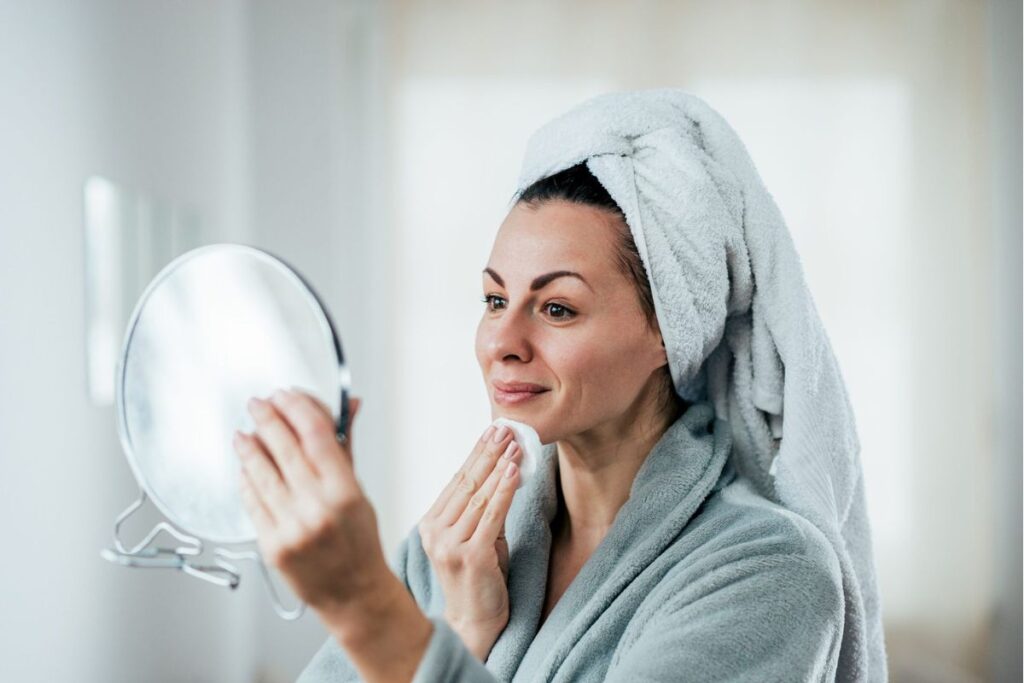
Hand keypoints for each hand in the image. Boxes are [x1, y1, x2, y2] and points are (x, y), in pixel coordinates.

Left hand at [233, 390, 388, 618]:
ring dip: (249, 447)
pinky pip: (252, 502)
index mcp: (345, 491)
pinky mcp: (271, 545)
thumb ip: (346, 447)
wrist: (353, 593)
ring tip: (244, 432)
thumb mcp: (360, 492)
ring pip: (261, 473)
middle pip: (284, 448)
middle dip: (267, 419)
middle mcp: (317, 508)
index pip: (316, 434)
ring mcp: (291, 528)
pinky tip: (244, 467)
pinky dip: (246, 480)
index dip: (297, 407)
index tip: (286, 395)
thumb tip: (349, 405)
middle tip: (257, 403)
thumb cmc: (360, 542)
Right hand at [417, 423, 521, 659]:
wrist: (475, 623)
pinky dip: (504, 490)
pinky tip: (514, 472)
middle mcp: (435, 532)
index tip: (492, 431)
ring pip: (478, 495)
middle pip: (465, 482)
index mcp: (431, 524)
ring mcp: (450, 545)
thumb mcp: (477, 537)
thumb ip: (483, 508)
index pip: (456, 480)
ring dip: (498, 465)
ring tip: (514, 444)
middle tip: (504, 428)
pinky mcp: (470, 556)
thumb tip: (502, 469)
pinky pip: (491, 515)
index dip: (476, 453)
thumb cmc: (479, 579)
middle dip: (487, 452)